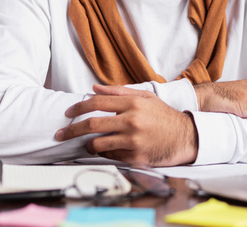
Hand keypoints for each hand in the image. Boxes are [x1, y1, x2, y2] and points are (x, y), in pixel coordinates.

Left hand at [55, 84, 197, 166]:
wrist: (185, 137)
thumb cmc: (164, 116)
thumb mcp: (145, 98)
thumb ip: (119, 92)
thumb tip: (94, 89)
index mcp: (132, 104)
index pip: (97, 103)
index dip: (78, 108)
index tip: (68, 113)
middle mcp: (131, 121)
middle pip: (92, 124)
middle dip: (72, 130)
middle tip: (61, 134)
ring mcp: (133, 140)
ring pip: (97, 144)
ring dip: (88, 145)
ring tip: (87, 144)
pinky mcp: (136, 157)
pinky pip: (111, 156)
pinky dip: (105, 153)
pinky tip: (107, 150)